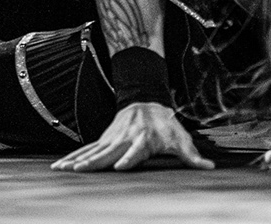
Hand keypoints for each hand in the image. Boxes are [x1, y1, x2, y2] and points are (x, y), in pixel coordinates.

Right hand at [51, 102, 214, 172]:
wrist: (146, 102)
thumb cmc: (165, 125)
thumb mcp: (181, 139)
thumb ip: (192, 156)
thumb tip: (210, 168)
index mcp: (143, 140)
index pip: (135, 151)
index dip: (128, 158)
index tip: (119, 167)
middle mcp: (124, 139)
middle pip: (106, 152)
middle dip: (91, 162)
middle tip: (77, 170)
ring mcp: (111, 139)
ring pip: (91, 151)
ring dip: (76, 160)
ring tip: (60, 169)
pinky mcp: (103, 140)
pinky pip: (86, 150)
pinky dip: (73, 157)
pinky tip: (60, 166)